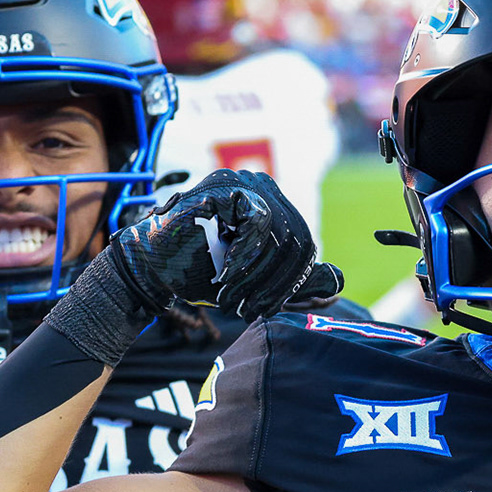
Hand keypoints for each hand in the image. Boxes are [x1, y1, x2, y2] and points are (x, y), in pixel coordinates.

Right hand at [112, 169, 342, 319]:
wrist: (152, 268)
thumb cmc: (200, 272)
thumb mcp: (257, 280)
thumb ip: (295, 280)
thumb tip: (338, 281)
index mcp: (273, 205)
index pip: (304, 244)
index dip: (290, 283)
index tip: (264, 307)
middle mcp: (262, 187)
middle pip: (298, 241)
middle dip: (274, 284)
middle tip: (247, 309)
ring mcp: (244, 182)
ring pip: (282, 234)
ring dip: (256, 275)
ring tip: (230, 295)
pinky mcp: (227, 187)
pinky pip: (260, 221)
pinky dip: (245, 255)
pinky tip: (226, 274)